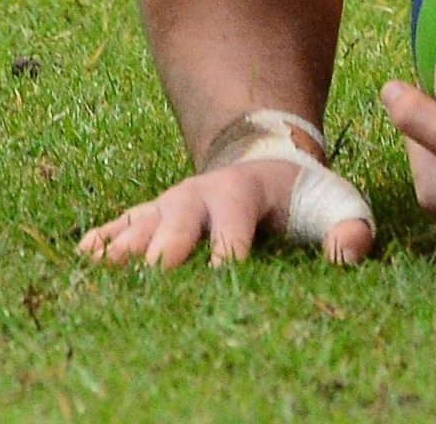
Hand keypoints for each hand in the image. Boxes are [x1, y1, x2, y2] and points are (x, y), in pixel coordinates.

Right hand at [77, 159, 375, 268]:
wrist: (265, 162)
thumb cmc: (304, 195)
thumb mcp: (336, 203)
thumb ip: (351, 227)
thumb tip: (350, 253)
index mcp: (246, 191)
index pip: (235, 223)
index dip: (228, 248)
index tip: (220, 274)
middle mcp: (200, 195)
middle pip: (178, 222)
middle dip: (168, 247)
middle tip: (155, 274)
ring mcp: (171, 203)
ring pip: (143, 223)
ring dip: (126, 246)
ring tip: (104, 269)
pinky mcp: (151, 214)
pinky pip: (122, 224)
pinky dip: (104, 239)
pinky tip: (84, 257)